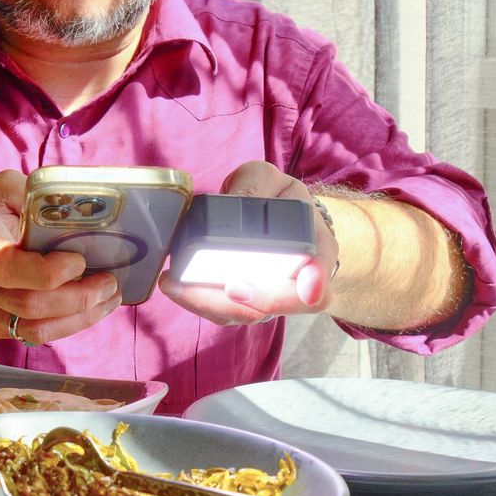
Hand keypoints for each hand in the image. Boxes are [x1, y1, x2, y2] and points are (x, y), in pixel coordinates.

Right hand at [0, 170, 121, 344]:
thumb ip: (36, 194)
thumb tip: (79, 205)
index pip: (9, 269)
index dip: (50, 271)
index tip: (79, 258)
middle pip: (31, 306)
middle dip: (79, 298)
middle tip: (110, 283)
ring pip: (35, 331)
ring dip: (79, 319)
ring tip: (108, 301)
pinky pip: (31, 334)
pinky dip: (64, 324)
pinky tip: (85, 308)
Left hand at [158, 161, 338, 325]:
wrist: (277, 221)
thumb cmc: (277, 200)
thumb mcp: (270, 181)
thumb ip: (256, 184)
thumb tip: (237, 199)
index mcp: (315, 251)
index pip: (323, 277)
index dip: (316, 285)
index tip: (307, 289)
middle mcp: (297, 285)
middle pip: (280, 305)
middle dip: (253, 302)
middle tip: (228, 286)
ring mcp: (268, 300)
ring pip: (245, 314)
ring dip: (211, 304)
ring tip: (177, 284)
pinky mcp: (241, 304)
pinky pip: (222, 311)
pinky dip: (197, 301)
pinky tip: (172, 284)